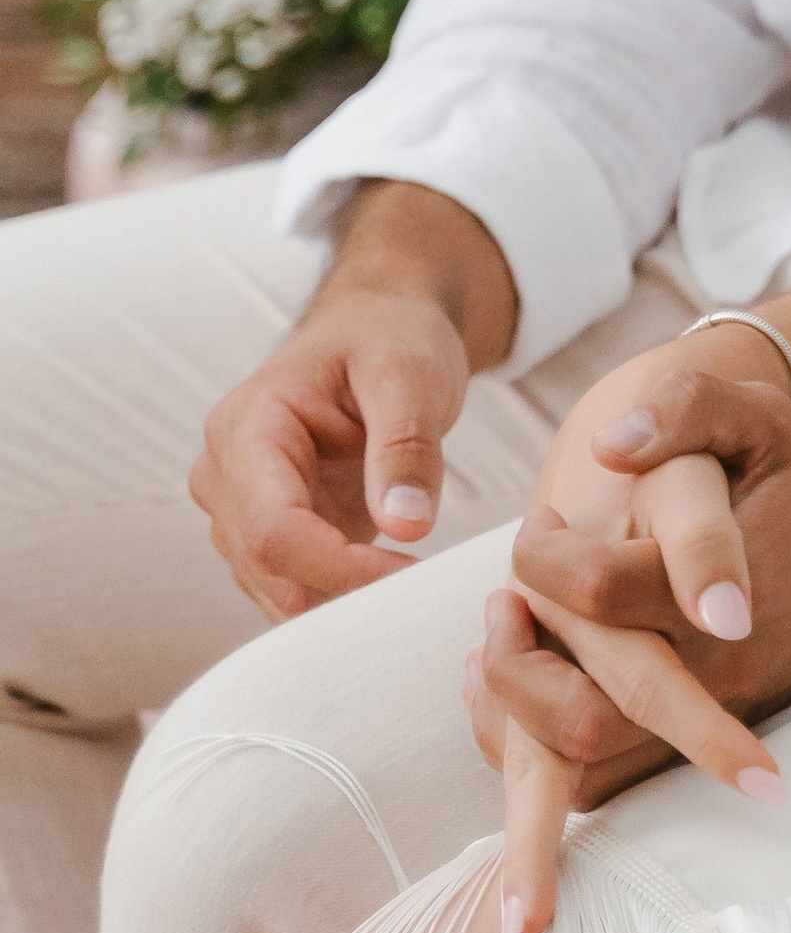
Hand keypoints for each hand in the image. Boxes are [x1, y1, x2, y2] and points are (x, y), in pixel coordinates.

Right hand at [192, 186, 514, 617]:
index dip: (338, 567)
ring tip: (414, 586)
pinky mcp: (268, 533)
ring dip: (342, 602)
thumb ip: (406, 446)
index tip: (409, 576)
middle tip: (423, 592)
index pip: (274, 529)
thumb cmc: (387, 338)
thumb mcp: (410, 373)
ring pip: (277, 590)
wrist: (374, 330)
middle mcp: (225, 476)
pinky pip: (294, 587)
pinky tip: (391, 588)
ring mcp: (240, 510)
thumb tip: (406, 527)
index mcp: (246, 428)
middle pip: (268, 568)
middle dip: (344, 591)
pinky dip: (340, 598)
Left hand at [471, 362, 790, 932]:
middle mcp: (710, 670)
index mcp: (715, 589)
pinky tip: (518, 681)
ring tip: (504, 641)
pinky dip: (536, 745)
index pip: (599, 590)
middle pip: (583, 712)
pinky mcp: (694, 744)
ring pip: (583, 763)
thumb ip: (687, 408)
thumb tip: (607, 446)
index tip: (544, 523)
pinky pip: (599, 780)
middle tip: (507, 600)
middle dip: (514, 663)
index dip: (544, 556)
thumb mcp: (759, 418)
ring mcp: (702, 718)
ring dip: (516, 711)